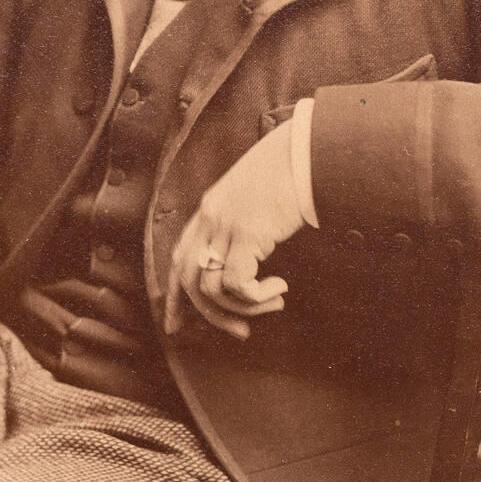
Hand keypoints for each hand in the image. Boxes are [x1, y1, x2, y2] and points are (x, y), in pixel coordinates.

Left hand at [164, 120, 304, 339]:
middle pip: (188, 280)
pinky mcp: (246, 233)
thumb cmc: (291, 170)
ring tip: (274, 303)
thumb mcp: (258, 196)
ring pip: (211, 288)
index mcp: (210, 210)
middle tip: (239, 332)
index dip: (174, 295)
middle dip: (209, 315)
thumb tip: (253, 254)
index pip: (179, 258)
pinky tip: (279, 289)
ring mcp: (224, 226)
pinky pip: (236, 283)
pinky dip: (255, 297)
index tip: (176, 324)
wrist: (305, 150)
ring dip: (243, 308)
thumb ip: (246, 221)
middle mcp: (209, 219)